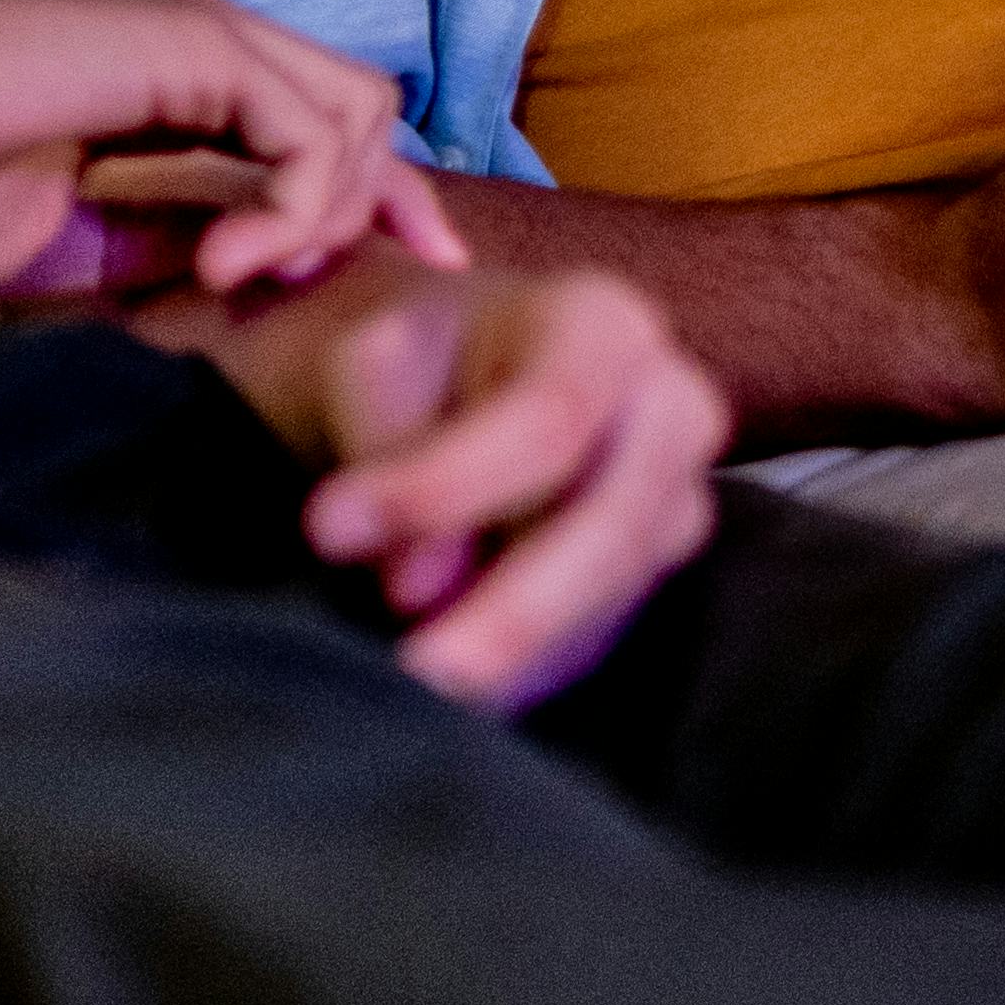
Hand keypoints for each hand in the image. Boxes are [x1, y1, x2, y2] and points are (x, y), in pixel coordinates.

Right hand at [0, 0, 454, 303]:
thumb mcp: (76, 242)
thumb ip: (168, 245)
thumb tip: (255, 276)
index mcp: (179, 78)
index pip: (322, 126)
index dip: (373, 198)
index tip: (406, 272)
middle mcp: (209, 43)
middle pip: (366, 114)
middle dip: (383, 207)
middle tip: (310, 289)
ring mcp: (210, 34)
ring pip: (357, 119)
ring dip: (321, 218)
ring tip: (233, 277)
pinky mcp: (202, 44)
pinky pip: (312, 137)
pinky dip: (291, 213)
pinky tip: (223, 262)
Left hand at [160, 252, 728, 707]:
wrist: (450, 383)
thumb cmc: (411, 361)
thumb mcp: (373, 360)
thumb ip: (389, 450)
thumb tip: (420, 587)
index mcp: (604, 323)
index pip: (546, 417)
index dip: (443, 484)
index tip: (327, 528)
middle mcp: (672, 409)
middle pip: (609, 526)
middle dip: (509, 609)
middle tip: (412, 669)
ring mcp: (677, 501)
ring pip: (609, 598)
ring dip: (511, 652)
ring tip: (413, 678)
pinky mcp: (651, 578)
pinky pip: (598, 640)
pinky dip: (523, 669)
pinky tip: (460, 680)